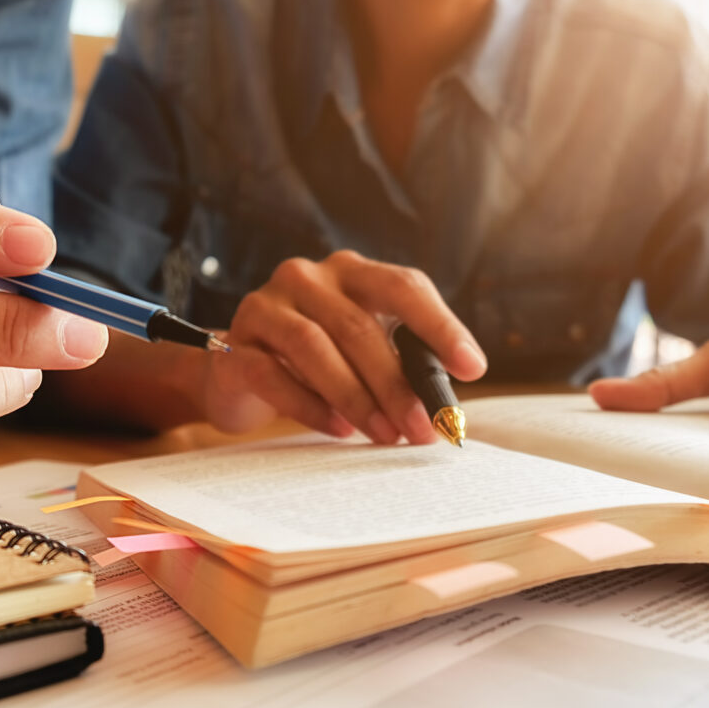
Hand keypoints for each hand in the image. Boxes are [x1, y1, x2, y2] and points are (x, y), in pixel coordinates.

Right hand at [204, 250, 486, 442]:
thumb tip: (447, 407)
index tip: (472, 368)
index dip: (441, 326)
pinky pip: (274, 375)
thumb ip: (402, 363)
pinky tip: (340, 430)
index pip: (403, 286)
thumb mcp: (363, 353)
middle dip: (396, 384)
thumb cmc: (316, 363)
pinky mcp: (235, 345)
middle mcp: (306, 277)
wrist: (239, 373)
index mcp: (350, 272)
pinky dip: (311, 407)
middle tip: (422, 429)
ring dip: (357, 397)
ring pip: (315, 347)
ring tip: (385, 435)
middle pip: (359, 326)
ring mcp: (266, 306)